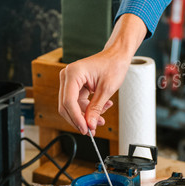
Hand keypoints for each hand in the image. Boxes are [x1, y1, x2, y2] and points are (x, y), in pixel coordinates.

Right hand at [58, 13, 148, 134]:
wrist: (117, 56)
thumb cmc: (113, 65)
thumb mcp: (106, 89)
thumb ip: (96, 108)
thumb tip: (90, 125)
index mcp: (73, 73)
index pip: (68, 101)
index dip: (76, 118)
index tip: (85, 129)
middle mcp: (67, 76)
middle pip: (66, 106)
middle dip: (79, 119)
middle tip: (92, 129)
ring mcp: (70, 81)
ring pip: (72, 106)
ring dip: (85, 115)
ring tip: (101, 119)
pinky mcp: (75, 86)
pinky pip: (77, 102)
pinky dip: (88, 109)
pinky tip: (102, 108)